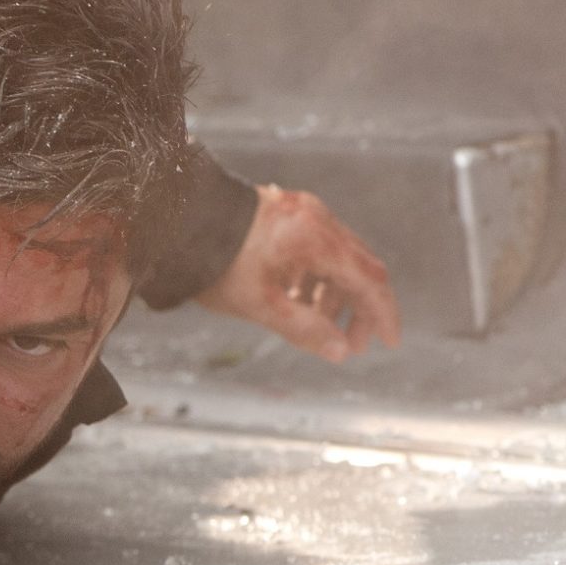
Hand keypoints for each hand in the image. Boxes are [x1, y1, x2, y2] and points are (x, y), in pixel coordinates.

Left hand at [193, 184, 399, 362]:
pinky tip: (297, 300)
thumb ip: (305, 329)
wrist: (176, 222)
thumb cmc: (215, 266)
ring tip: (318, 327)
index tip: (389, 342)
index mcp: (318, 239)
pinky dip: (314, 277)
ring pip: (335, 258)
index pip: (369, 279)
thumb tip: (341, 352)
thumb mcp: (261, 306)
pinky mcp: (285, 211)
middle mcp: (318, 219)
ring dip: (333, 295)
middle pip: (358, 267)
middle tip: (349, 344)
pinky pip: (314, 247)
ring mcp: (302, 211)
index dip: (382, 314)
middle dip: (358, 309)